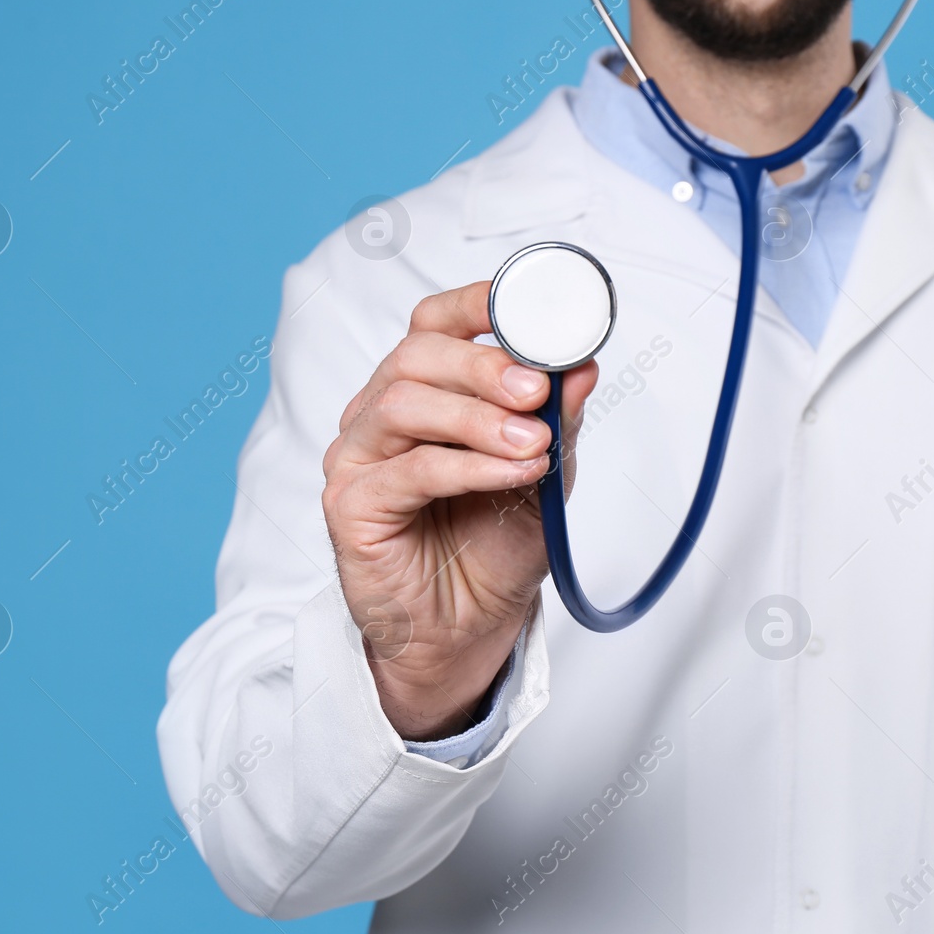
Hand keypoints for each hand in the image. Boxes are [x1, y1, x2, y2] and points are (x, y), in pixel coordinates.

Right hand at [322, 281, 598, 740]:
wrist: (468, 629)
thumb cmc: (496, 545)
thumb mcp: (546, 474)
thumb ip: (559, 420)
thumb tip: (583, 366)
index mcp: (423, 390)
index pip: (434, 323)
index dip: (476, 304)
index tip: (533, 311)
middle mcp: (380, 414)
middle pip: (416, 356)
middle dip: (484, 366)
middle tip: (538, 391)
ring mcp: (358, 457)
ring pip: (404, 404)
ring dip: (478, 418)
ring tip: (533, 444)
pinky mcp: (351, 506)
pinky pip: (408, 470)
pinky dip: (469, 466)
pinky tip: (514, 473)